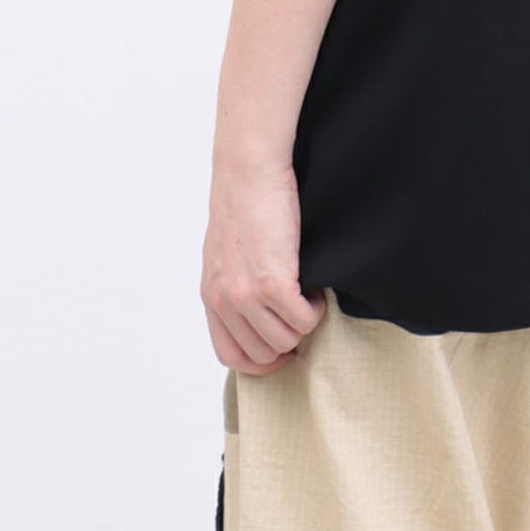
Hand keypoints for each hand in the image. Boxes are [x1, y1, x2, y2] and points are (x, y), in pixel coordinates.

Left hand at [201, 153, 326, 373]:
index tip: (284, 347)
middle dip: (288, 340)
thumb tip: (258, 309)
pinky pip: (304, 319)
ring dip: (305, 323)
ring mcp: (247, 295)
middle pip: (263, 354)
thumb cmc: (245, 200)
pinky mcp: (273, 282)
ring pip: (287, 339)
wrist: (249, 170)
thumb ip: (235, 283)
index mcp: (212, 296)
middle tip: (301, 313)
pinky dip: (316, 309)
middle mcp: (225, 301)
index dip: (262, 360)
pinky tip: (316, 287)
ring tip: (309, 293)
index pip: (231, 355)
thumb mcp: (227, 252)